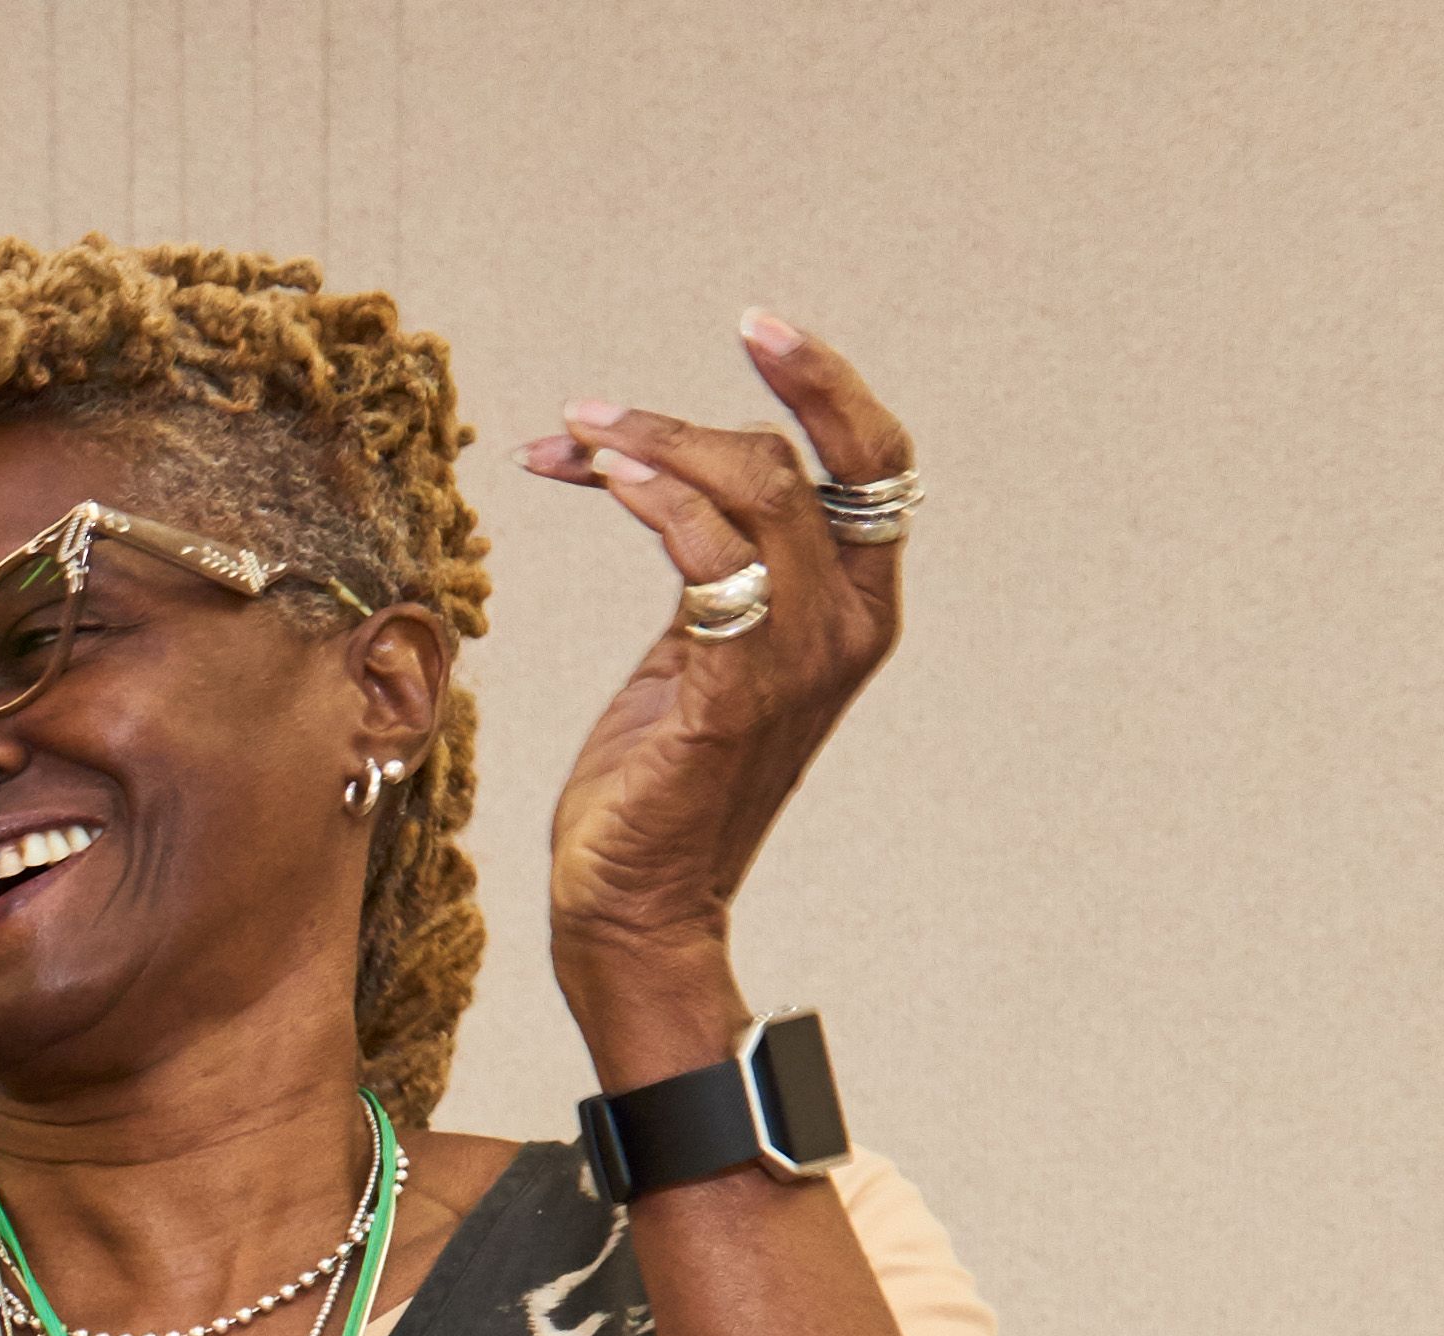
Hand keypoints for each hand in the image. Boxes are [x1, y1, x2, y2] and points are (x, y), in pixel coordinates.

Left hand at [518, 313, 913, 1018]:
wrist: (634, 900)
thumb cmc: (656, 777)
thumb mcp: (699, 649)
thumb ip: (716, 565)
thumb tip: (666, 473)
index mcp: (853, 606)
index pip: (873, 460)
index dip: (826, 382)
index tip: (758, 327)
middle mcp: (847, 624)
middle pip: (794, 463)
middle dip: (684, 422)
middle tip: (588, 416)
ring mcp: (799, 659)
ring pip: (750, 495)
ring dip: (652, 448)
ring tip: (570, 439)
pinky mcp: (736, 693)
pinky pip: (707, 559)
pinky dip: (654, 501)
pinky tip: (599, 478)